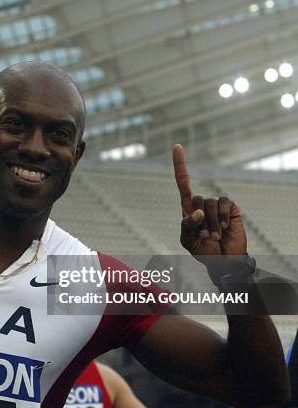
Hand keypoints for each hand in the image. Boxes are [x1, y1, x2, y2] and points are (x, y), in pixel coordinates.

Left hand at [173, 144, 246, 259]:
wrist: (223, 261)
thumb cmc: (202, 250)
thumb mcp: (187, 240)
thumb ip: (186, 226)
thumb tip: (197, 212)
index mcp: (188, 208)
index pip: (183, 182)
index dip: (180, 165)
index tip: (177, 146)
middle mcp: (202, 203)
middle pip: (196, 198)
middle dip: (199, 220)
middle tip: (203, 236)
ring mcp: (217, 204)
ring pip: (209, 203)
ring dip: (210, 224)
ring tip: (213, 236)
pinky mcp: (231, 208)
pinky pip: (224, 204)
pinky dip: (222, 218)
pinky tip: (224, 228)